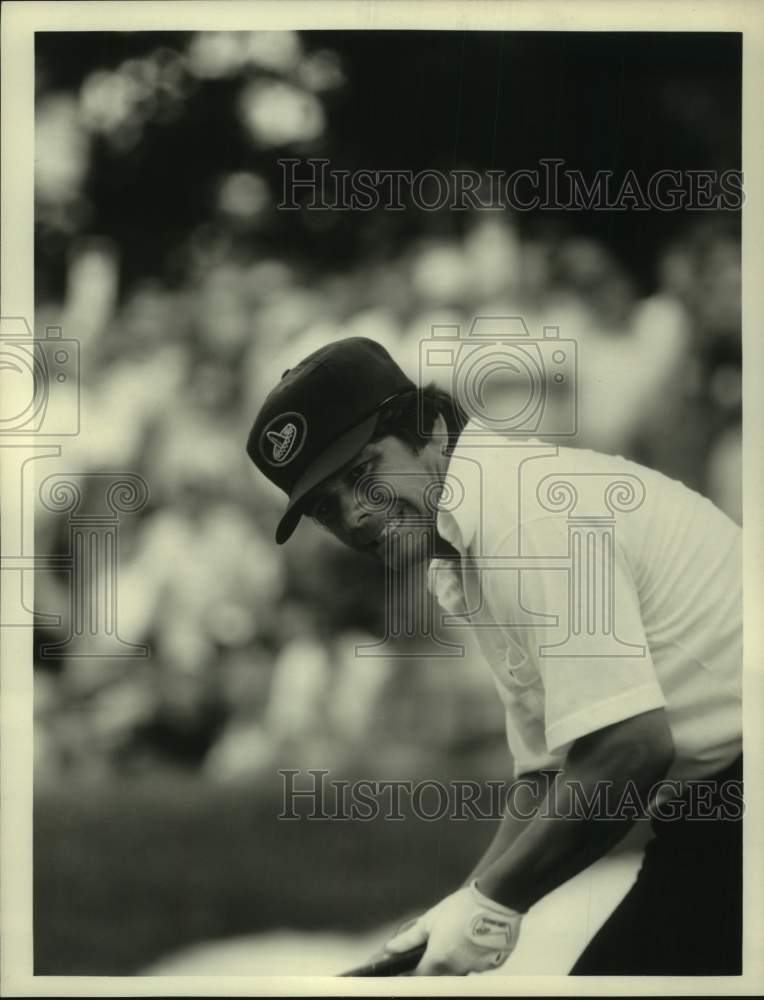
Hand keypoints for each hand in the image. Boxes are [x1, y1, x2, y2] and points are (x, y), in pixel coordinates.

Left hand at [384, 881, 522, 974]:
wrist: (495, 900)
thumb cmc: (462, 907)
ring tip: (459, 937)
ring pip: (460, 971)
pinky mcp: (493, 965)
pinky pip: (479, 965)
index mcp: (439, 960)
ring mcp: (476, 969)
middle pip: (440, 977)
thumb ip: (409, 939)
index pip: (419, 978)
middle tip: (438, 946)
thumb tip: (390, 949)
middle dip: (434, 967)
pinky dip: (474, 956)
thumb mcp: (430, 919)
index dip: (411, 974)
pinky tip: (475, 938)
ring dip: (456, 960)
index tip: (407, 970)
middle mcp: (457, 970)